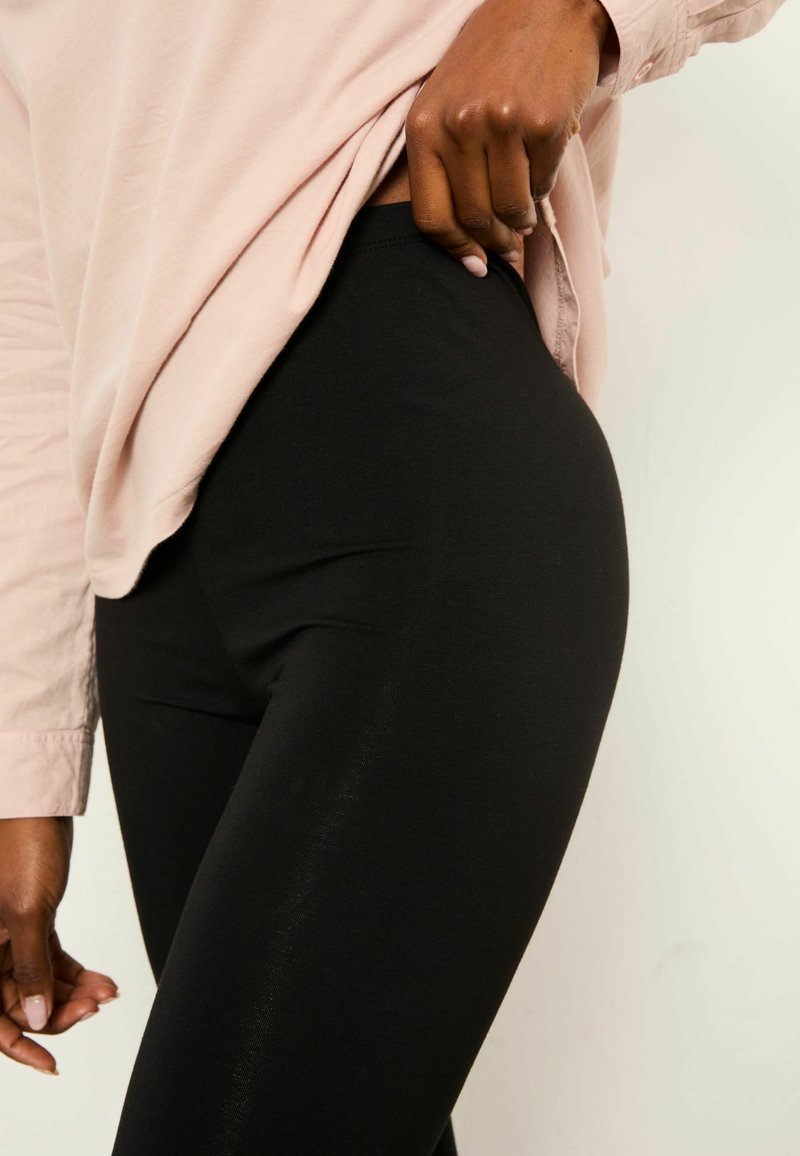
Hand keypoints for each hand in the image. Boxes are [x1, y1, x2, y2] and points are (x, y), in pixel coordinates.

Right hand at [0, 816, 118, 1074]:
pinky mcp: (31, 922)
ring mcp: (8, 937)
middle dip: (56, 1011)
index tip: (50, 1063)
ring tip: (104, 992)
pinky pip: (51, 961)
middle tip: (92, 1008)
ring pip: (38, 983)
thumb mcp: (28, 912)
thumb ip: (30, 967)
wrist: (36, 805)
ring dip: (71, 993)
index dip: (18, 1045)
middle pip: (18, 1002)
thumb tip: (33, 1019)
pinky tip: (102, 982)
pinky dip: (76, 974)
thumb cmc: (22, 847)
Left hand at [404, 0, 609, 275]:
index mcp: (424, 126)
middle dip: (494, 240)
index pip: (431, 217)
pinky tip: (541, 170)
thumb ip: (445, 164)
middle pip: (475, 219)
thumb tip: (466, 242)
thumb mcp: (446, 103)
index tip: (475, 266)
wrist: (545, 5)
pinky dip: (543, 188)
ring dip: (521, 220)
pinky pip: (542, 184)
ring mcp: (501, 124)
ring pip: (510, 208)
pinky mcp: (543, 123)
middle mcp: (458, 125)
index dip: (455, 251)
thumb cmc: (491, 60)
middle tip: (508, 242)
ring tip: (525, 214)